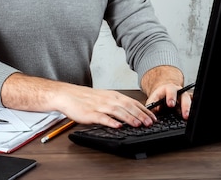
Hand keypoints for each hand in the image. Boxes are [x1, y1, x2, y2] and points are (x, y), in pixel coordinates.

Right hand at [1, 73, 156, 127]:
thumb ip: (116, 103)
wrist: (67, 95)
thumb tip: (131, 111)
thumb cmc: (85, 98)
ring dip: (129, 118)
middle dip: (140, 115)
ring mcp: (99, 106)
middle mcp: (108, 99)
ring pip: (118, 112)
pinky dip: (111, 122)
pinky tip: (118, 126)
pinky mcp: (90, 113)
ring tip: (138, 124)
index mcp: (112, 95)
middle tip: (150, 122)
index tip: (153, 116)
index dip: (144, 109)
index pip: (132, 102)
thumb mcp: (103, 97)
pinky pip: (102, 118)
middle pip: (127, 106)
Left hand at [141, 65, 191, 119]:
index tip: (170, 104)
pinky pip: (192, 106)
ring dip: (189, 110)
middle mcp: (179, 91)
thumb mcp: (153, 99)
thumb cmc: (158, 97)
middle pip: (184, 96)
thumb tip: (151, 113)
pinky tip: (190, 118)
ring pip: (189, 102)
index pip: (170, 91)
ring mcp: (185, 97)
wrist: (164, 94)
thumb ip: (151, 105)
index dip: (171, 97)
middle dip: (184, 105)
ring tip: (187, 117)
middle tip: (184, 114)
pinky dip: (191, 112)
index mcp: (168, 89)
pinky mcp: (188, 103)